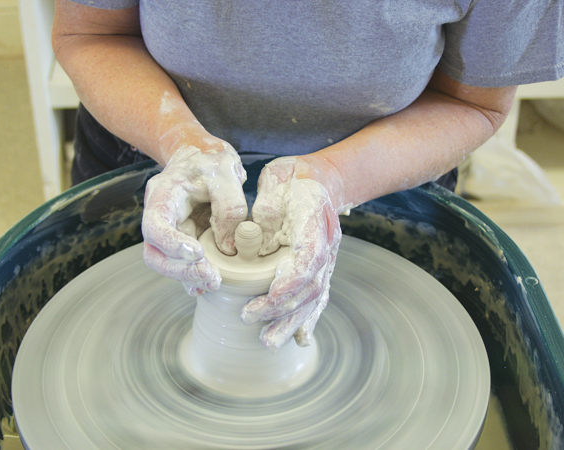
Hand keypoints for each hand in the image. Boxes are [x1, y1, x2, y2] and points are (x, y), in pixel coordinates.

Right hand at [142, 140, 247, 295]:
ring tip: (214, 282)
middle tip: (210, 277)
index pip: (154, 225)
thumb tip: (227, 247)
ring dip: (188, 277)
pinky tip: (206, 286)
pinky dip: (192, 277)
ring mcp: (170, 231)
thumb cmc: (211, 160)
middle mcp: (160, 216)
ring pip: (166, 263)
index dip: (171, 244)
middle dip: (180, 269)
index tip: (197, 254)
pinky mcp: (184, 240)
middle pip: (155, 253)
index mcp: (162, 195)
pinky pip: (182, 264)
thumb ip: (229, 205)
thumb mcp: (225, 171)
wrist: (203, 156)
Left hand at [241, 157, 344, 351]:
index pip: (309, 258)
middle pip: (311, 285)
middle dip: (282, 308)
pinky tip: (300, 339)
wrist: (320, 180)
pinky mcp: (319, 269)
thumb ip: (267, 202)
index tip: (270, 295)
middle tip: (250, 317)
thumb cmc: (293, 179)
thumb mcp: (277, 178)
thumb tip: (255, 231)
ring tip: (269, 341)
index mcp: (314, 221)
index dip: (292, 280)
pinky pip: (316, 297)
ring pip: (314, 297)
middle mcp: (326, 244)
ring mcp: (326, 259)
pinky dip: (308, 318)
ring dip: (291, 321)